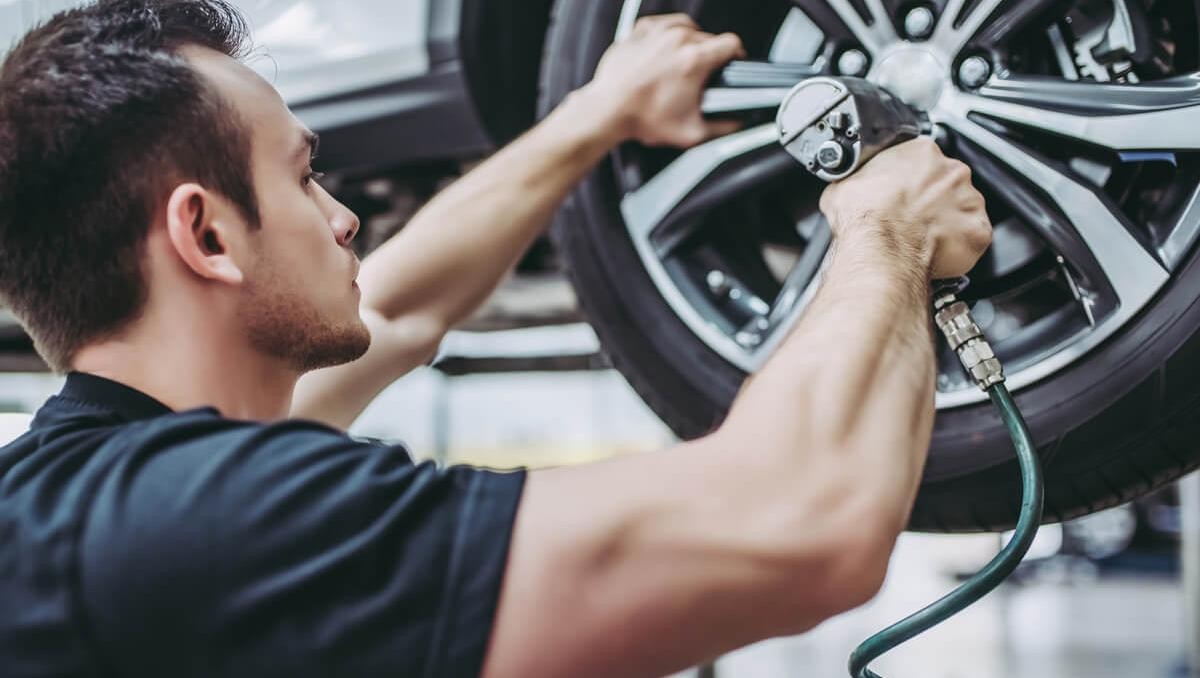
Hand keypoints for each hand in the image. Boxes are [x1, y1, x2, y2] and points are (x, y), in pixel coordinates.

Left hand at [584, 14, 744, 147]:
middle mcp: (677, 39)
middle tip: (700, 77)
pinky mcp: (641, 30)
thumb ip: (724, 127)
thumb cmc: (641, 118)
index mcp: (694, 59)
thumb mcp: (691, 132)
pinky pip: (665, 24)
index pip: (731, 43)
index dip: (736, 54)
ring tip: (684, 63)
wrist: (607, 111)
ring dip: (691, 43)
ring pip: (689, 27)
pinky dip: (669, 36)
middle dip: (709, 56)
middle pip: (709, 38)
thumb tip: (739, 122)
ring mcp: (657, 32)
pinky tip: (666, 53)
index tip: (732, 62)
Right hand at [819, 138, 992, 278]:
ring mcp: (969, 200)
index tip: (901, 194)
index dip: (910, 180)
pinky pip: (972, 238)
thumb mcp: (843, 186)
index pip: (922, 160)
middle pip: (947, 183)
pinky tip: (935, 252)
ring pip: (963, 210)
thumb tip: (851, 189)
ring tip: (920, 240)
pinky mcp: (978, 230)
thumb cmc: (865, 218)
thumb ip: (858, 180)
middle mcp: (951, 171)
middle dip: (932, 201)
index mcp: (921, 152)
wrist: (880, 250)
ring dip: (946, 223)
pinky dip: (958, 247)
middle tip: (910, 220)